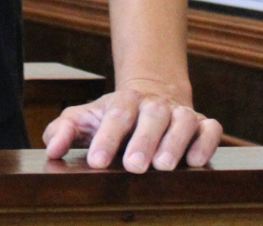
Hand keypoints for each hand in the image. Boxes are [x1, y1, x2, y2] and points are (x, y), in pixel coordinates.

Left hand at [41, 78, 221, 171]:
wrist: (152, 94)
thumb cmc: (113, 117)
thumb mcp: (84, 119)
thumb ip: (63, 131)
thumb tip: (52, 150)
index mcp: (125, 101)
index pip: (115, 116)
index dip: (106, 139)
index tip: (96, 162)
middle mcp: (155, 104)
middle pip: (150, 118)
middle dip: (143, 142)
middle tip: (133, 166)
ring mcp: (181, 113)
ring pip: (182, 122)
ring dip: (174, 143)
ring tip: (163, 167)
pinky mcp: (203, 125)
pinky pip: (210, 130)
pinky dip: (206, 143)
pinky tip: (196, 162)